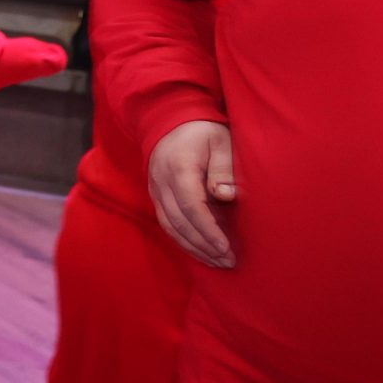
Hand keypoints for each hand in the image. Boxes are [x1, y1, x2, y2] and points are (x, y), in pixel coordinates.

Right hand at [149, 119, 236, 267]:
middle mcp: (161, 181)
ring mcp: (155, 189)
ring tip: (216, 262)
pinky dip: (183, 239)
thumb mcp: (221, 142)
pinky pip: (167, 222)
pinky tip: (200, 250)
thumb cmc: (204, 132)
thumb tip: (225, 196)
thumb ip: (224, 169)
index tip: (225, 248)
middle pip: (178, 221)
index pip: (191, 206)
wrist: (171, 120)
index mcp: (179, 167)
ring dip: (193, 247)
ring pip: (170, 226)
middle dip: (203, 245)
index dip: (208, 230)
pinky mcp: (156, 195)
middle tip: (227, 261)